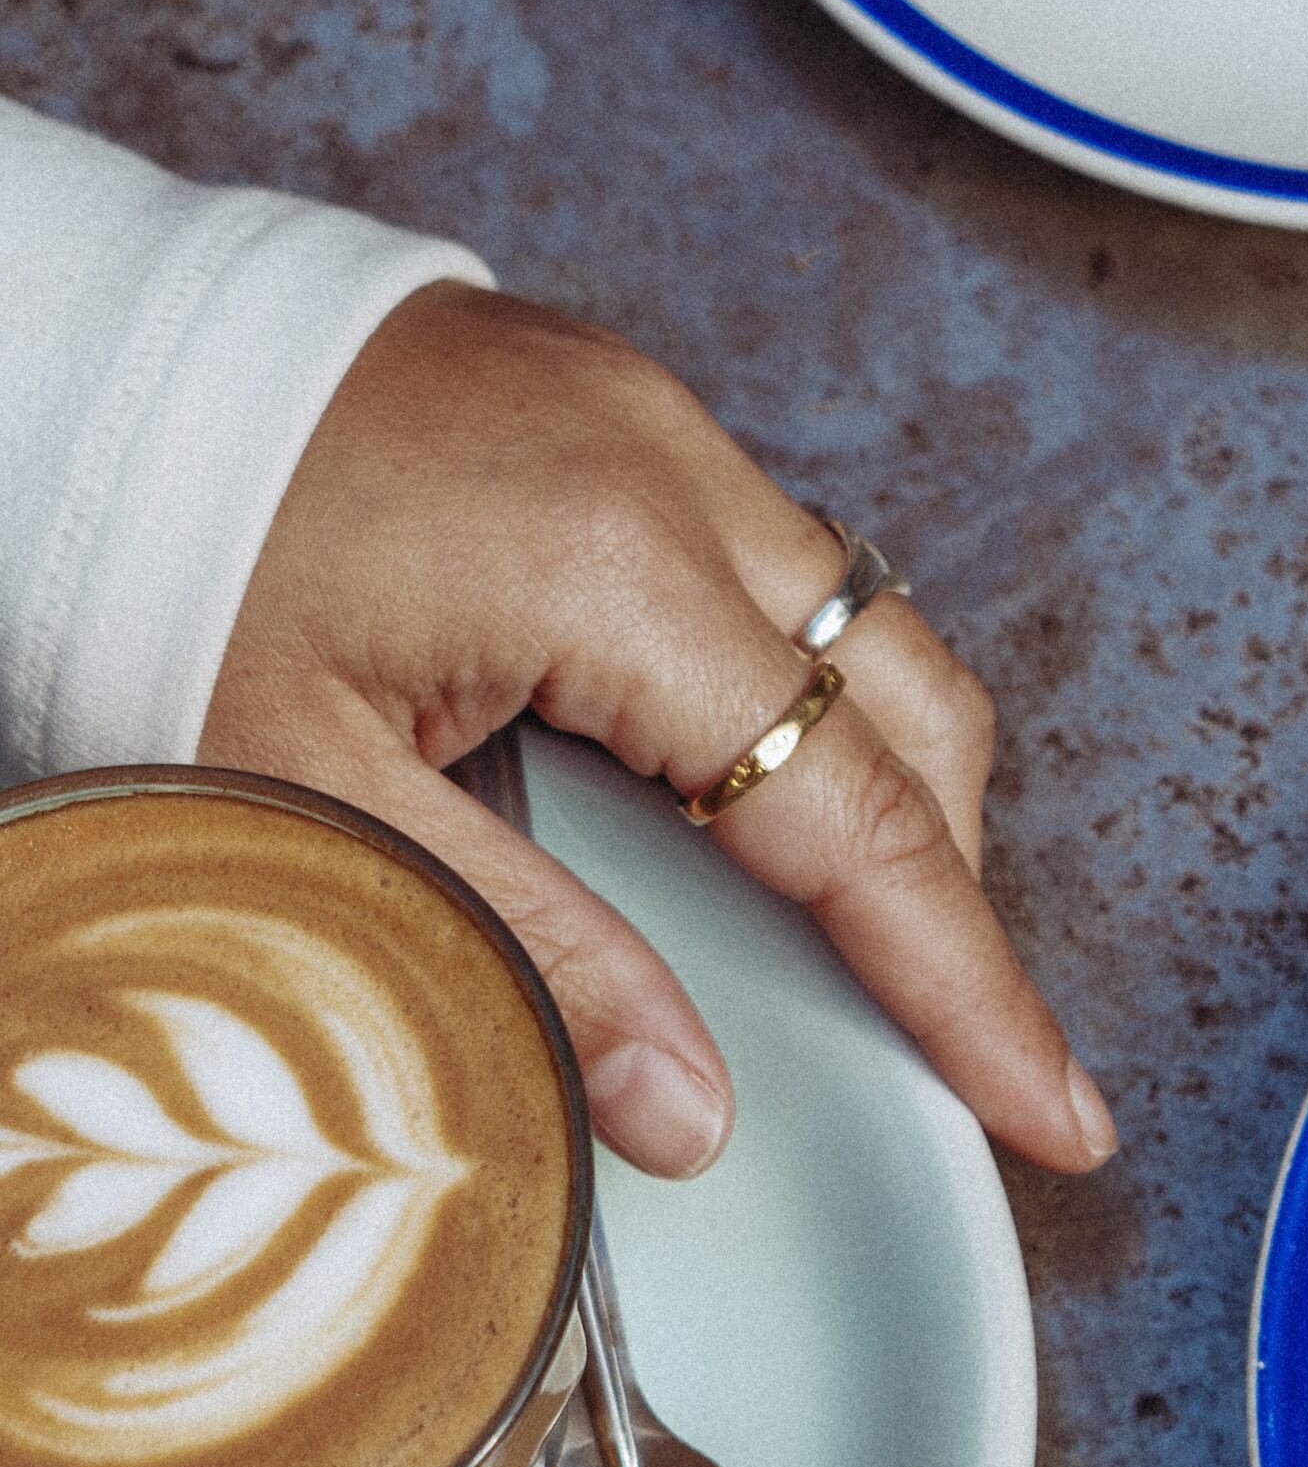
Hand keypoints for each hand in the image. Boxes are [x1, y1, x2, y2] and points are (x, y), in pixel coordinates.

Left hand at [204, 282, 1115, 1186]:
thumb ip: (536, 955)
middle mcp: (677, 473)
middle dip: (952, 889)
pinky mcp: (619, 405)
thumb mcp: (321, 801)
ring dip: (881, 787)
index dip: (971, 987)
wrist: (79, 358)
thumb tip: (689, 1107)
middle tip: (952, 1046)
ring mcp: (659, 421)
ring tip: (843, 937)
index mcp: (616, 572)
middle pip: (914, 713)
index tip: (1052, 1108)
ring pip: (867, 630)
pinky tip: (733, 789)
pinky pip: (779, 569)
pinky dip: (798, 693)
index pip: (861, 823)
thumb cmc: (158, 556)